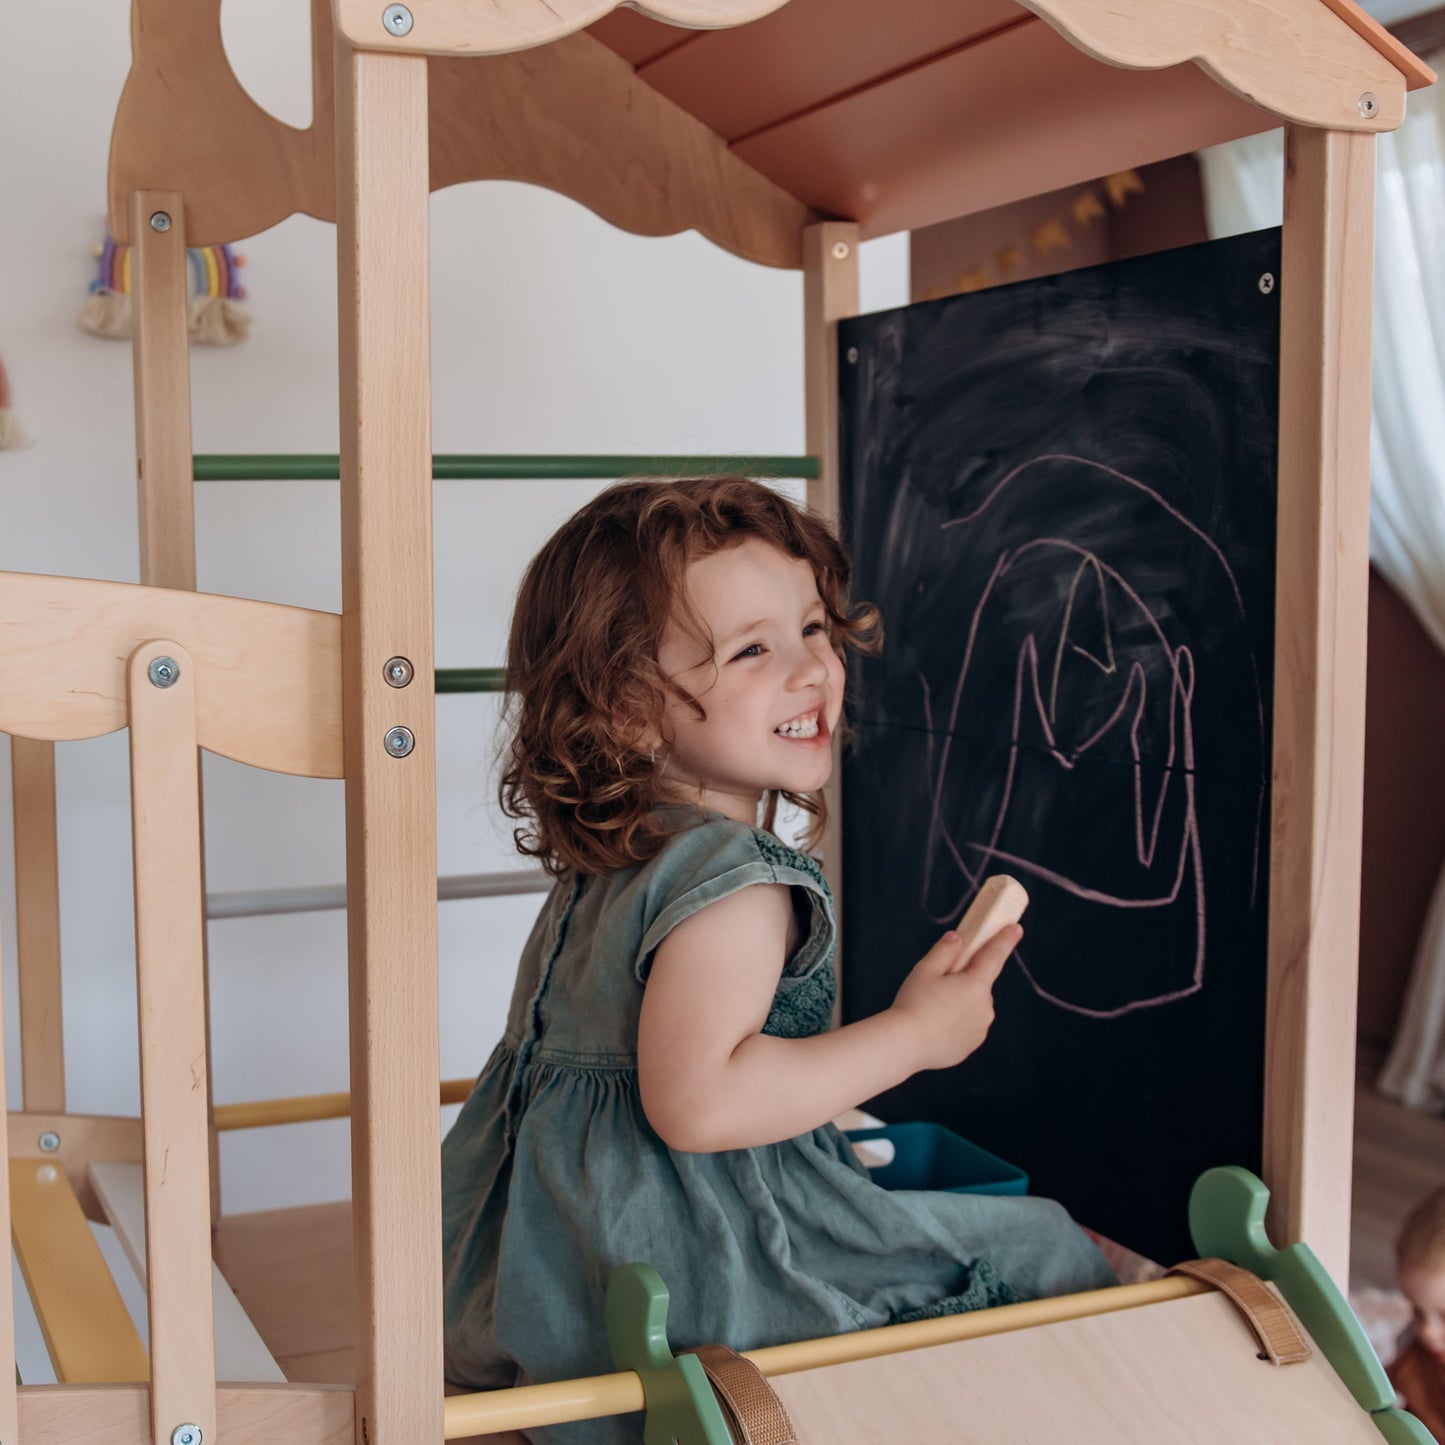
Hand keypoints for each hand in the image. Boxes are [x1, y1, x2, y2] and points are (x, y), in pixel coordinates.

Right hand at [889, 924, 1021, 1070]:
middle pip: (978, 984)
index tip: (1016, 928)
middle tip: (937, 984)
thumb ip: (945, 951)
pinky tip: (934, 1026)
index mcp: (976, 985)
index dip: (1005, 939)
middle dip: (964, 980)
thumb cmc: (913, 1003)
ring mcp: (980, 1029)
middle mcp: (985, 1008)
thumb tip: (958, 939)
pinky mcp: (970, 1046)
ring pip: (973, 1007)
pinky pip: (967, 1027)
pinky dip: (955, 1023)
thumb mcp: (925, 970)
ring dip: (960, 1003)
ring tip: (931, 1009)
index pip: (995, 956)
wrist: (904, 1045)